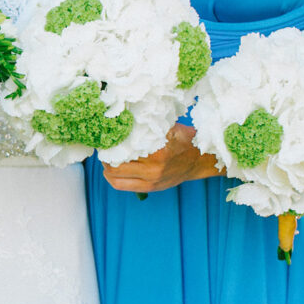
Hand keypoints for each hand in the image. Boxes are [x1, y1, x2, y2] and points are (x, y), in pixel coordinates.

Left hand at [102, 124, 219, 193]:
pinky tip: (110, 170)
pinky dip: (111, 178)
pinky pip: (121, 186)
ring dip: (107, 166)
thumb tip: (126, 115)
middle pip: (116, 163)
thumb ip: (149, 125)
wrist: (199, 161)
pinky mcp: (149, 188)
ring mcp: (151, 180)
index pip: (125, 146)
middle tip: (104, 145)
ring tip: (107, 157)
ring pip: (115, 175)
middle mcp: (153, 168)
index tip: (107, 134)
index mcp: (158, 151)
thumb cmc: (183, 140)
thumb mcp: (169, 128)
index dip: (112, 140)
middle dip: (106, 154)